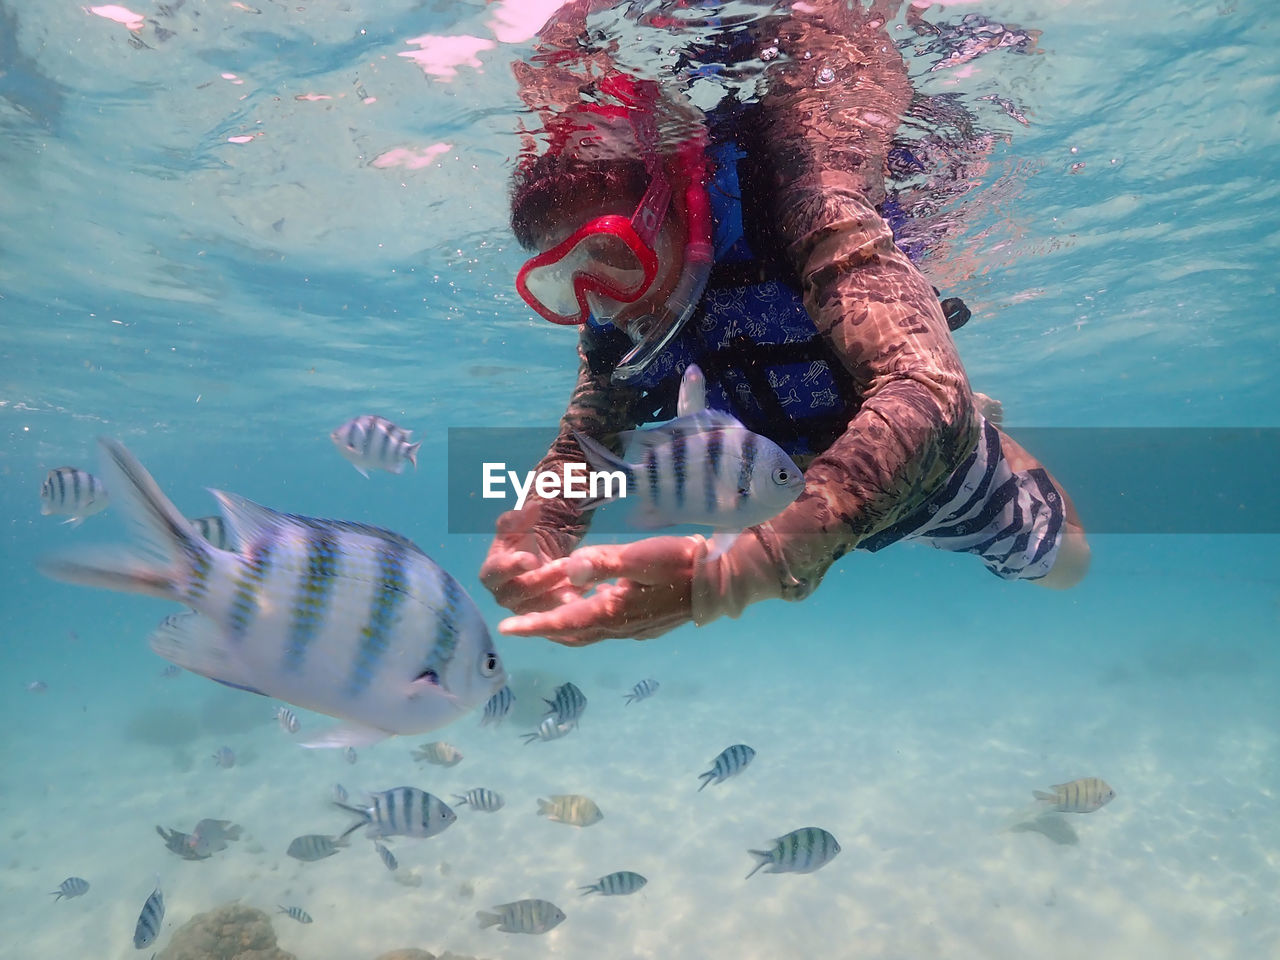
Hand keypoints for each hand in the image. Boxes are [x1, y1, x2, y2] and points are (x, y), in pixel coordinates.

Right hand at [479, 508, 583, 615]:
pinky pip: (556, 612)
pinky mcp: (540, 615)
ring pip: (541, 606)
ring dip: (562, 594)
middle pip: (521, 591)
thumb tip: (532, 506)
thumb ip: (520, 518)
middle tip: (565, 565)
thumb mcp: (517, 527)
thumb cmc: (520, 541)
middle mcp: (503, 596)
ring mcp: (522, 609)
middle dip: (544, 578)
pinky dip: (572, 599)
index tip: (531, 559)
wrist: (533, 560)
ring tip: (582, 581)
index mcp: (491, 574)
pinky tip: (589, 587)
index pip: (497, 572)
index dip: (512, 566)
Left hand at [497, 536, 700, 645]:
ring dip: (565, 627)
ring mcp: (635, 630)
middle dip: (544, 630)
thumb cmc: (681, 563)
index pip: (563, 622)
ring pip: (589, 634)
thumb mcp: (640, 557)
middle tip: (520, 624)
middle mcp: (620, 628)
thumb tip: (567, 566)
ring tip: (547, 619)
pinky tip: (591, 606)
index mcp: (613, 611)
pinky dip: (588, 621)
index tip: (506, 630)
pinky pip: (607, 628)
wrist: (722, 580)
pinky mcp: (646, 625)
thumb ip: (602, 562)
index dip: (533, 626)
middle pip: (572, 634)